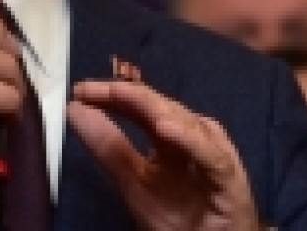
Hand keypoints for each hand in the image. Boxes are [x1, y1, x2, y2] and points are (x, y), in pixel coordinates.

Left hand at [68, 79, 262, 230]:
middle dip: (126, 93)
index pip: (140, 107)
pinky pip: (211, 157)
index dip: (112, 95)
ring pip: (186, 123)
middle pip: (160, 107)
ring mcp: (214, 156)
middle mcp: (194, 138)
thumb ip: (108, 148)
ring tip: (121, 95)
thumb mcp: (134, 185)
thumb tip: (75, 110)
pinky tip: (165, 129)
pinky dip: (190, 141)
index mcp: (172, 137)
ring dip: (153, 107)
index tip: (80, 90)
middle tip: (93, 89)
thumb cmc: (179, 221)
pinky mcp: (231, 181)